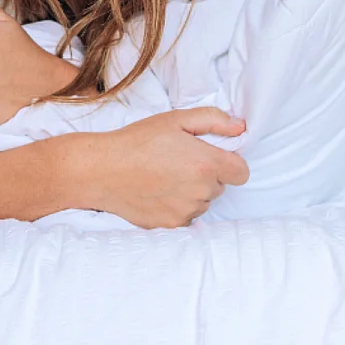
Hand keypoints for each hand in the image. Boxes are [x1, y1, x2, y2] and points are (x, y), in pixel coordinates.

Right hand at [80, 107, 248, 228]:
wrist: (103, 170)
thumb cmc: (137, 141)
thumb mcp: (175, 119)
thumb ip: (213, 120)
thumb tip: (240, 127)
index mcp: (206, 164)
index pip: (241, 172)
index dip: (228, 163)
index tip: (210, 157)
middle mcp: (201, 192)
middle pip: (219, 186)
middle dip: (205, 175)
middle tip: (177, 162)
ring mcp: (187, 211)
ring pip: (203, 202)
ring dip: (192, 192)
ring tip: (164, 176)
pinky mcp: (172, 225)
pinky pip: (186, 216)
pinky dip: (177, 206)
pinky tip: (157, 192)